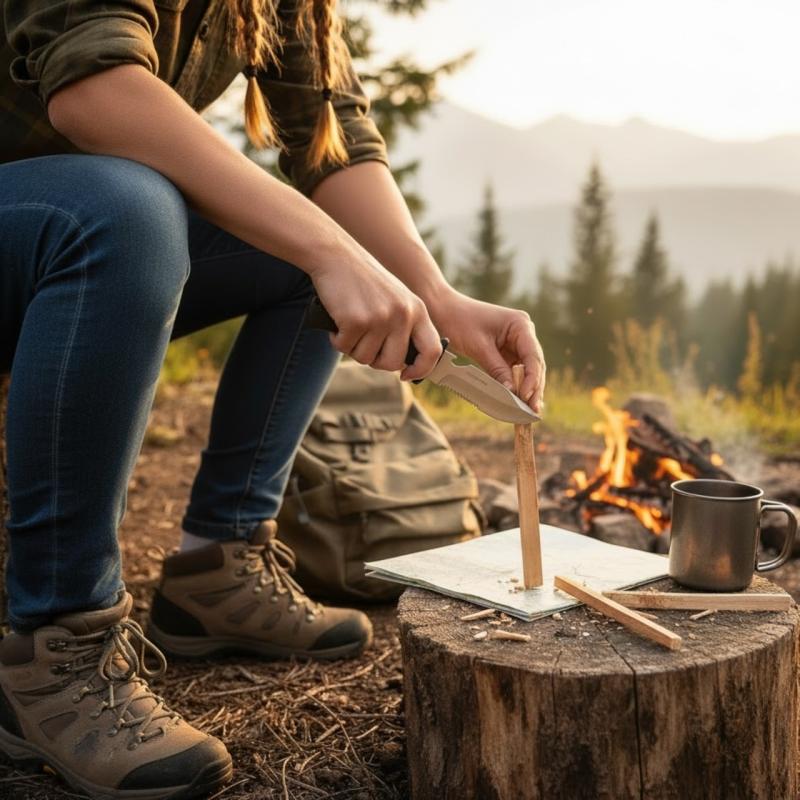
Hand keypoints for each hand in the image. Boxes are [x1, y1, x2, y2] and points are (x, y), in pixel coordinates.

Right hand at [310, 239, 440, 380]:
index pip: (432, 350)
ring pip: (365, 358)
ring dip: (352, 347)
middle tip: (363, 344)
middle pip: (393, 363)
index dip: (421, 369)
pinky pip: (344, 348)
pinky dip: (336, 339)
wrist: (335, 255)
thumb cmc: (362, 281)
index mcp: (417, 309)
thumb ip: (404, 325)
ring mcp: (381, 318)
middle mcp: (403, 314)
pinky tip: (337, 319)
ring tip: (349, 323)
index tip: (406, 375)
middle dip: (375, 360)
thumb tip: (404, 364)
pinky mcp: (357, 321)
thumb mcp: (395, 298)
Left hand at [429, 289, 545, 413]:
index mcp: (521, 325)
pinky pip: (514, 371)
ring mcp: (516, 342)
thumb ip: (497, 369)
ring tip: (528, 412)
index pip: (533, 356)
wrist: (442, 310)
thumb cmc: (459, 322)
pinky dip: (515, 385)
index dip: (532, 379)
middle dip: (534, 388)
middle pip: (534, 365)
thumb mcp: (478, 347)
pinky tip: (516, 401)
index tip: (526, 397)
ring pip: (527, 370)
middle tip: (533, 411)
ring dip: (527, 389)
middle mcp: (523, 332)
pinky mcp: (506, 351)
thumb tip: (512, 394)